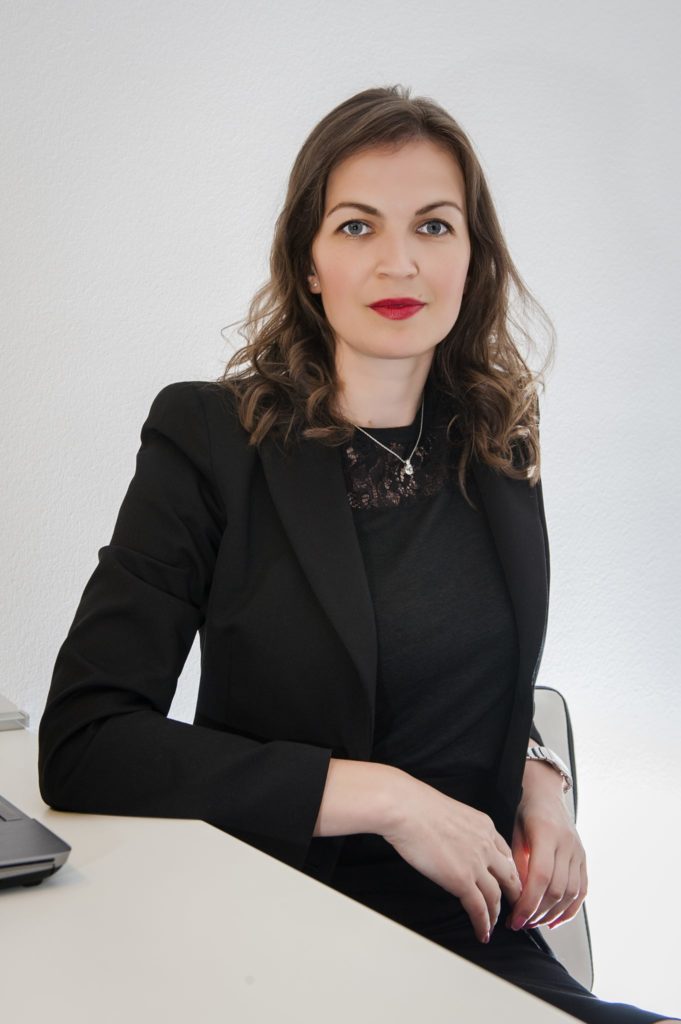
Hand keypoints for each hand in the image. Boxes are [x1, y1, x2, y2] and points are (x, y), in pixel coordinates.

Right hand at [381, 774, 522, 943]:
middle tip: (512, 908)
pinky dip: (483, 924)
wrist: (405, 808)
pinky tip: (482, 933)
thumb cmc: (416, 805)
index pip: (505, 853)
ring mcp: (476, 863)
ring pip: (496, 896)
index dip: (509, 871)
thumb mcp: (451, 812)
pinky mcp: (462, 880)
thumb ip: (461, 828)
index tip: (508, 882)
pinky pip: (479, 908)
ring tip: (493, 925)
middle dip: (513, 895)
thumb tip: (453, 839)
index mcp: (484, 825)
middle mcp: (486, 844)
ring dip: (496, 914)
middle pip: (509, 876)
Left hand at [506, 774, 587, 931]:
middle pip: (556, 889)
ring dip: (551, 914)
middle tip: (519, 923)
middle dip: (536, 913)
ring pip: (570, 894)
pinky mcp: (584, 858)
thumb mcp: (514, 831)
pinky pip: (581, 890)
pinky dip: (569, 910)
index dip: (528, 903)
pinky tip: (554, 920)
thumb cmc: (525, 811)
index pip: (540, 878)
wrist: (546, 792)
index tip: (514, 919)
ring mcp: (579, 852)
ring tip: (532, 922)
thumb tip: (515, 896)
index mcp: (547, 834)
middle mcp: (567, 844)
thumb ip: (517, 862)